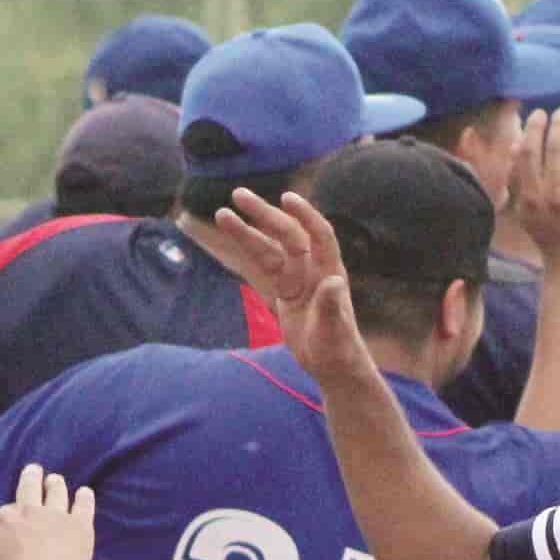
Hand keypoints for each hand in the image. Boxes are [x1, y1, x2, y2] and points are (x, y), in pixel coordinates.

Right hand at [0, 462, 93, 559]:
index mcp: (4, 518)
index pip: (8, 509)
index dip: (11, 513)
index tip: (13, 512)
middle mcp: (30, 510)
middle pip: (30, 485)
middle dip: (32, 476)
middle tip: (34, 469)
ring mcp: (57, 516)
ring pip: (57, 490)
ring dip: (55, 483)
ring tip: (56, 479)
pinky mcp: (80, 526)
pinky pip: (84, 504)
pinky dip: (84, 497)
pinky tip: (85, 492)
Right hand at [215, 188, 375, 388]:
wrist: (333, 364)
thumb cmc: (338, 348)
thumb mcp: (334, 331)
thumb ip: (332, 307)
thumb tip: (334, 282)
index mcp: (329, 272)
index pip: (320, 235)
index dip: (305, 215)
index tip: (286, 198)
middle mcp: (313, 268)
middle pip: (287, 234)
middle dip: (264, 214)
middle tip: (238, 195)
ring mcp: (297, 277)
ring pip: (269, 247)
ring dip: (247, 230)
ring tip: (221, 213)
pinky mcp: (284, 288)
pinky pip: (263, 263)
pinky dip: (248, 248)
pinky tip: (231, 233)